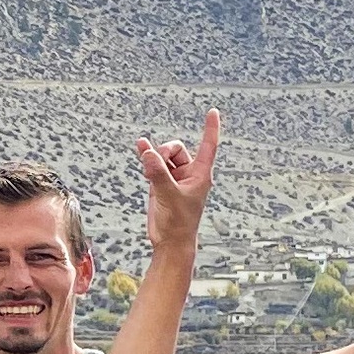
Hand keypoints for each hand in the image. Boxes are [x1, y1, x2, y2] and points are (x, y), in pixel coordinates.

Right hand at [137, 109, 220, 255]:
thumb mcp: (168, 195)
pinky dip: (148, 160)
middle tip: (154, 160)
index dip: (210, 128)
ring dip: (154, 156)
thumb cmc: (179, 223)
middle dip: (164, 151)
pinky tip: (141, 152)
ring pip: (164, 157)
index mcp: (200, 175)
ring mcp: (174, 179)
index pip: (208, 146)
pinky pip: (155, 166)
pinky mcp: (161, 185)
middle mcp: (189, 174)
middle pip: (177, 149)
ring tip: (144, 160)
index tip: (213, 111)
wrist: (170, 242)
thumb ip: (158, 172)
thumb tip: (147, 151)